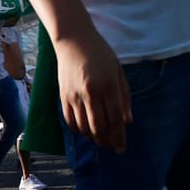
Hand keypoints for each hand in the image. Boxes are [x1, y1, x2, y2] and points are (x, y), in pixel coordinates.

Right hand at [55, 32, 131, 152]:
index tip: (122, 149)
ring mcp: (74, 95)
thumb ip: (124, 97)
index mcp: (107, 86)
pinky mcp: (62, 95)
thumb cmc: (100, 53)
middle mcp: (90, 93)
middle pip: (98, 126)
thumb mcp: (119, 72)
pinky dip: (78, 129)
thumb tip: (127, 121)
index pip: (114, 119)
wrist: (72, 40)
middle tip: (111, 147)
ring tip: (99, 141)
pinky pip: (69, 119)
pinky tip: (85, 131)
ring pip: (83, 126)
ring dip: (92, 138)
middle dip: (106, 141)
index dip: (119, 137)